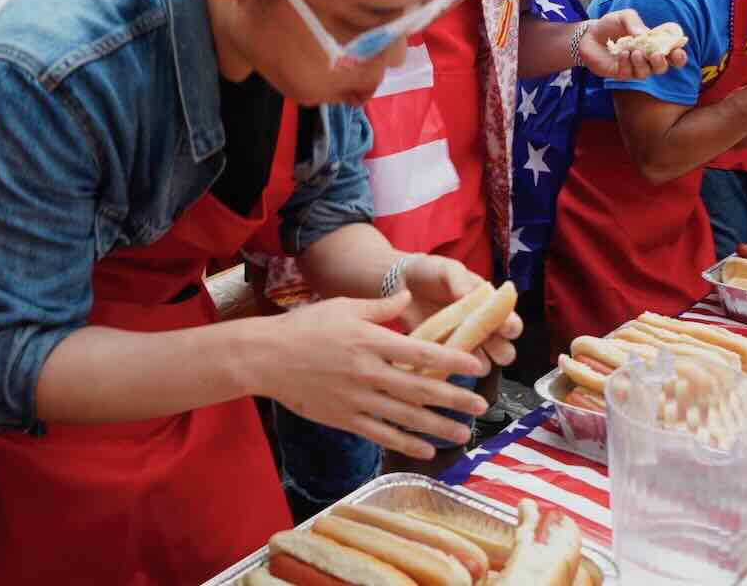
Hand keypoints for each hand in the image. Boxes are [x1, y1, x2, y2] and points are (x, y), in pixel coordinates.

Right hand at [256, 292, 489, 459]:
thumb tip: (409, 296)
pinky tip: (426, 449)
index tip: (476, 366)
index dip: (453, 361)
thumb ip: (380, 306)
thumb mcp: (344, 307)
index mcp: (371, 341)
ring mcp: (357, 399)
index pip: (422, 353)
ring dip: (438, 427)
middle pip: (421, 389)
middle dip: (455, 399)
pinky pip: (381, 434)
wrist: (265, 358)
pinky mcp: (344, 418)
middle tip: (481, 405)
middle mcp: (369, 372)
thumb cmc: (304, 327)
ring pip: (406, 417)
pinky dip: (405, 443)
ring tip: (463, 433)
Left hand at [400, 255, 520, 369]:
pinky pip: (455, 369)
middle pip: (505, 351)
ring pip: (484, 365)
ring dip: (477, 362)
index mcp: (489, 307)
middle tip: (487, 342)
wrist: (401, 282)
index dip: (511, 327)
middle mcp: (482, 329)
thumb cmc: (431, 272)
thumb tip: (472, 294)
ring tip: (461, 349)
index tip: (505, 328)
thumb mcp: (447, 269)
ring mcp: (463, 344)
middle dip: (501, 352)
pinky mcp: (443, 355)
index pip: (511, 323)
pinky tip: (442, 358)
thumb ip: (461, 280)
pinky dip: (452, 367)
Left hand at [579, 10, 687, 80]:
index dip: (678, 56)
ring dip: (642, 64)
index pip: (671, 55)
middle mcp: (646, 59)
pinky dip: (627, 64)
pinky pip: (628, 74)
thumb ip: (634, 22)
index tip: (679, 51)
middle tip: (656, 55)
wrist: (588, 34)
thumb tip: (645, 34)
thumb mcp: (624, 16)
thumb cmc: (610, 25)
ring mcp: (633, 67)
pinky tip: (622, 54)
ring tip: (635, 52)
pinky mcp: (620, 73)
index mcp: (653, 45)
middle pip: (662, 68)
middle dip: (662, 63)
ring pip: (645, 73)